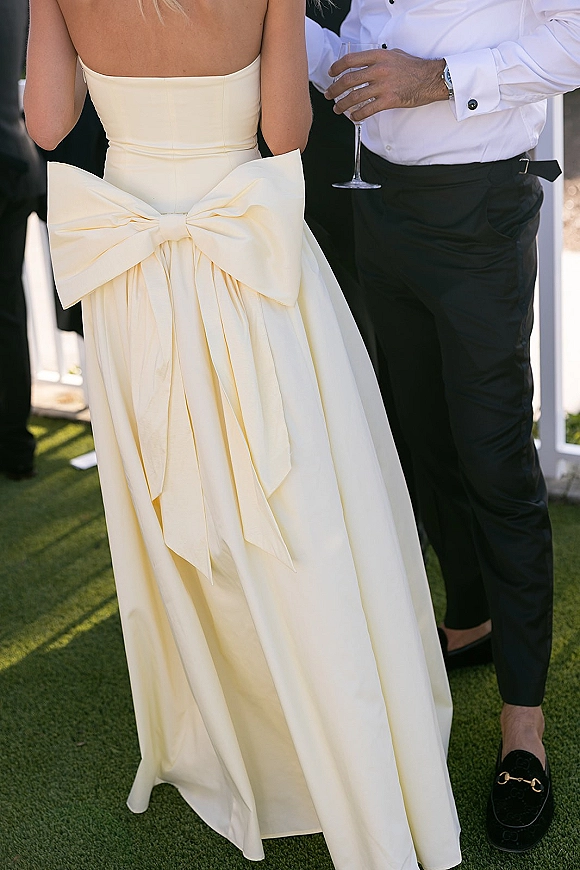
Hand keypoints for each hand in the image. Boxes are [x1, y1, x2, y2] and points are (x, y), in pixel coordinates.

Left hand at [325, 48, 447, 121]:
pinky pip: (367, 109)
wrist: (430, 78)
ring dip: (342, 105)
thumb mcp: (394, 54)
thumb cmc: (414, 67)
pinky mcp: (388, 100)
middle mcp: (379, 70)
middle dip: (334, 90)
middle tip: (329, 95)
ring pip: (355, 97)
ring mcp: (383, 86)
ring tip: (337, 109)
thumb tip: (364, 63)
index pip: (350, 61)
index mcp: (378, 56)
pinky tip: (354, 116)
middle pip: (348, 80)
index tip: (331, 74)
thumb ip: (378, 58)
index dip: (337, 68)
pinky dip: (357, 114)